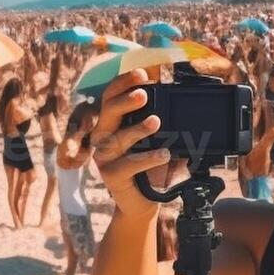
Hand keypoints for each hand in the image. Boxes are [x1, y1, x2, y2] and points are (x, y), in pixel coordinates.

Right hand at [88, 71, 175, 217]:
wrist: (143, 200)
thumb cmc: (148, 165)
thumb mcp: (153, 139)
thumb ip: (156, 118)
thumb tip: (170, 90)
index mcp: (111, 122)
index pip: (111, 95)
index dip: (123, 82)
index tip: (143, 73)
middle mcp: (103, 137)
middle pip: (108, 111)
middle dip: (126, 100)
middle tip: (144, 93)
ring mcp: (104, 157)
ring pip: (117, 139)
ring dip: (137, 128)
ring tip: (156, 121)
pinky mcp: (111, 176)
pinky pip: (128, 165)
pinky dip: (147, 158)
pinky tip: (164, 154)